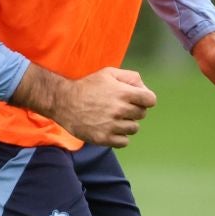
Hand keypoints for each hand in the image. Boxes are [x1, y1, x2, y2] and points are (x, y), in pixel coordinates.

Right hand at [16, 65, 157, 147]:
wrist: (64, 102)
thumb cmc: (88, 86)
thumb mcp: (108, 73)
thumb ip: (130, 77)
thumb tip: (144, 88)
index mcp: (123, 93)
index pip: (150, 100)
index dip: (146, 99)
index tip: (139, 99)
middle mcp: (120, 110)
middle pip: (142, 114)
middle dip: (134, 109)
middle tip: (121, 107)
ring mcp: (112, 126)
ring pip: (134, 129)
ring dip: (127, 123)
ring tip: (113, 117)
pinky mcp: (104, 139)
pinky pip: (124, 142)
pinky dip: (120, 136)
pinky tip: (110, 127)